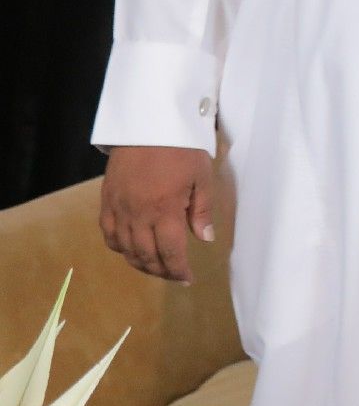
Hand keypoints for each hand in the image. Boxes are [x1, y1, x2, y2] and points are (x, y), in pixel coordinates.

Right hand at [99, 145, 217, 284]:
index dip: (178, 269)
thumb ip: (202, 210)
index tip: (187, 279)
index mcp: (165, 209)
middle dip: (161, 270)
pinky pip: (109, 234)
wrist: (147, 125)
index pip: (170, 251)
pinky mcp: (106, 201)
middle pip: (146, 255)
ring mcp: (118, 208)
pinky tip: (131, 249)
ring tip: (155, 267)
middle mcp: (138, 214)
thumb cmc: (182, 149)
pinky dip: (119, 247)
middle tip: (174, 276)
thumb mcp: (202, 176)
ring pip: (125, 249)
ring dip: (140, 263)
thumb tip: (205, 239)